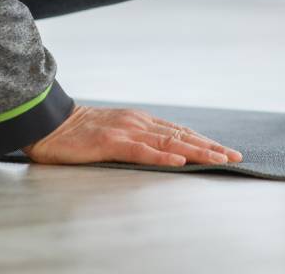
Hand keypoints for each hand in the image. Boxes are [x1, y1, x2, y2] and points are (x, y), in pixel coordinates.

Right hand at [21, 104, 243, 165]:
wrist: (49, 124)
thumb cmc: (79, 133)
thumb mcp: (114, 133)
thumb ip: (136, 139)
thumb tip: (161, 150)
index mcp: (141, 121)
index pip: (180, 133)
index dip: (205, 142)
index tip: (226, 151)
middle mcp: (139, 123)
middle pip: (182, 136)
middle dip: (211, 147)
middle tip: (235, 157)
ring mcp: (126, 131)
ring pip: (169, 142)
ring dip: (197, 152)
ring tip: (219, 159)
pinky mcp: (111, 142)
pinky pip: (142, 151)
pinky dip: (163, 157)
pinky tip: (180, 162)